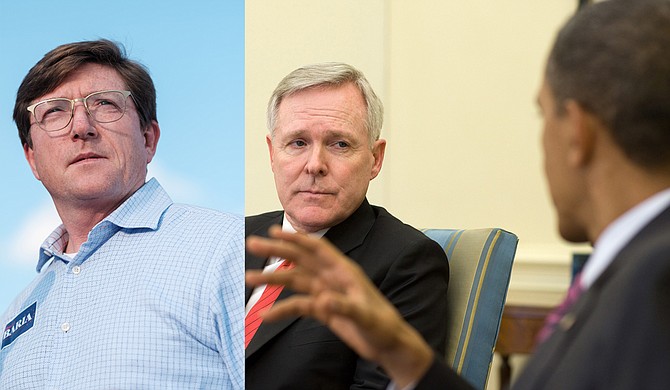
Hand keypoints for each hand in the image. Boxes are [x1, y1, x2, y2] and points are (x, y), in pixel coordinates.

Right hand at [245, 225, 433, 387]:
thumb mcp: (366, 316)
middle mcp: (331, 278)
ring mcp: (325, 293)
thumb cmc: (382, 325)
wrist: (387, 344)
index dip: (296, 237)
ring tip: (249, 277)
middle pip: (299, 260)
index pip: (317, 248)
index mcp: (344, 271)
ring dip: (273, 278)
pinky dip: (281, 310)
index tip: (275, 230)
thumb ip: (345, 306)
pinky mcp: (321, 310)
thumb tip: (322, 300)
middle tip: (252, 244)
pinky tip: (266, 316)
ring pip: (294, 281)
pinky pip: (297, 306)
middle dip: (276, 250)